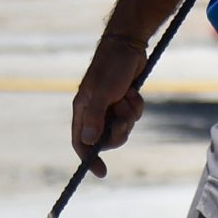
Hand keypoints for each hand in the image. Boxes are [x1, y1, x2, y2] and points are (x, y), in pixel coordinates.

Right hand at [71, 33, 148, 176]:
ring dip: (129, 115)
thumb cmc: (111, 66)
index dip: (89, 158)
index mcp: (83, 110)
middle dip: (118, 132)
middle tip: (124, 119)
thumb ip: (95, 117)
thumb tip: (89, 142)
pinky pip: (133, 116)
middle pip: (105, 139)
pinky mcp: (123, 101)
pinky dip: (136, 107)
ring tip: (128, 97)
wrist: (129, 45)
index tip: (101, 172)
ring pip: (122, 127)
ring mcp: (110, 107)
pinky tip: (133, 92)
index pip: (80, 142)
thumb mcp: (103, 93)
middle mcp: (94, 111)